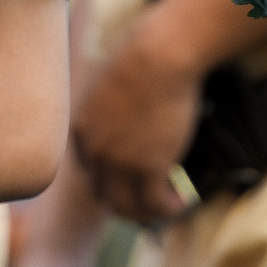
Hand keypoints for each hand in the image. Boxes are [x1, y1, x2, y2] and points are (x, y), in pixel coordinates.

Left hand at [70, 11, 201, 224]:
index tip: (132, 175)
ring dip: (147, 212)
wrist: (159, 55)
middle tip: (149, 197)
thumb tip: (128, 105)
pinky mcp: (149, 168)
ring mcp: (120, 163)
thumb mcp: (113, 82)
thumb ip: (112, 103)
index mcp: (84, 130)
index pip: (90, 168)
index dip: (111, 175)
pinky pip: (156, 203)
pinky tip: (183, 200)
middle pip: (104, 193)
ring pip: (127, 207)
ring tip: (168, 204)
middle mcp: (95, 151)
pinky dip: (169, 208)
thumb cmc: (143, 56)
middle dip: (126, 200)